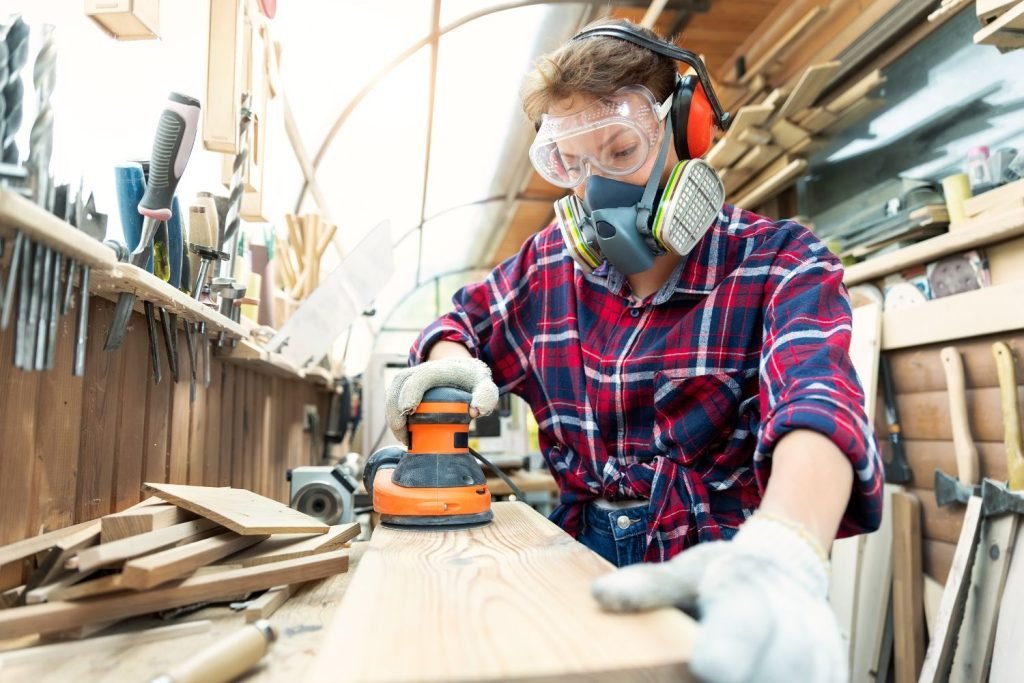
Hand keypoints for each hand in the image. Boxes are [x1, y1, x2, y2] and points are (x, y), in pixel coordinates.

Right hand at [385, 357, 498, 442]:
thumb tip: (474, 411)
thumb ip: (486, 396)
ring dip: (392, 414)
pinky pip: (393, 397)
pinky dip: (393, 414)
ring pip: (393, 391)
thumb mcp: (486, 386)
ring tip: (403, 438)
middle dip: (395, 409)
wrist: (462, 368)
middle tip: (404, 436)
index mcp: (443, 368)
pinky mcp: (405, 384)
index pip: (423, 376)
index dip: (412, 390)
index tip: (409, 409)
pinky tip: (402, 432)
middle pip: (400, 383)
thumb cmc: (472, 380)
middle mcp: (423, 368)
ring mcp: (412, 375)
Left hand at [591, 514, 845, 682]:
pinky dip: (761, 682)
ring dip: (746, 680)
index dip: (725, 653)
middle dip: (723, 675)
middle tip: (692, 665)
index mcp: (751, 600)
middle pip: (759, 676)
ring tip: (702, 667)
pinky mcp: (828, 681)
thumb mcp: (688, 570)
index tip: (706, 666)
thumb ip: (650, 586)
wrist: (788, 574)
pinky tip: (743, 671)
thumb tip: (602, 597)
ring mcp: (818, 666)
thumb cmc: (728, 574)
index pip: (741, 630)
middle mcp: (795, 636)